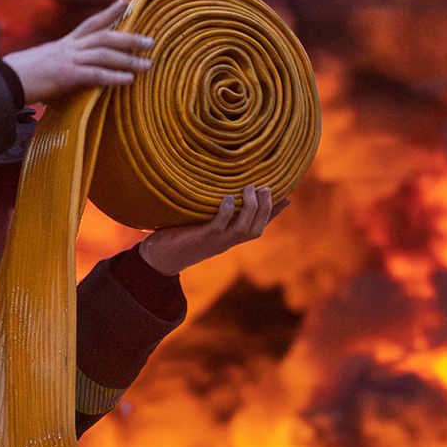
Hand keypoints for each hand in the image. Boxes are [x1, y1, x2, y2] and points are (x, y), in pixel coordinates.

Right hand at [1, 0, 154, 104]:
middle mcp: (69, 47)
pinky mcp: (66, 76)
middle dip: (129, 38)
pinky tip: (129, 80)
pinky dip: (113, 77)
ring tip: (148, 65)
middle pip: (105, 36)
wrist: (5, 80)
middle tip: (150, 41)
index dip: (110, 11)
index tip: (126, 0)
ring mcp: (68, 60)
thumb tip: (76, 71)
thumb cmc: (23, 75)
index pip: (91, 23)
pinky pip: (95, 75)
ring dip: (129, 60)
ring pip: (105, 55)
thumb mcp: (46, 63)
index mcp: (65, 43)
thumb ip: (64, 64)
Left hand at [137, 185, 288, 273]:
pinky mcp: (201, 240)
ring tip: (250, 187)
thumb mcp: (199, 225)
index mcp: (229, 240)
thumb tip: (217, 189)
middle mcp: (226, 243)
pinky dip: (226, 213)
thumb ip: (211, 213)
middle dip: (266, 208)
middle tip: (265, 186)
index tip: (287, 197)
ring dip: (250, 208)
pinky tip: (228, 198)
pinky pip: (219, 227)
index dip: (274, 214)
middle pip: (256, 228)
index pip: (258, 227)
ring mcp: (215, 243)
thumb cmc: (177, 238)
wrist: (158, 260)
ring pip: (243, 229)